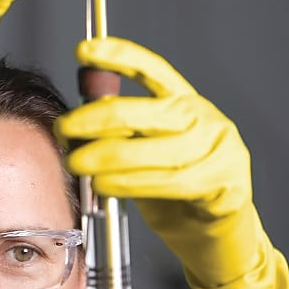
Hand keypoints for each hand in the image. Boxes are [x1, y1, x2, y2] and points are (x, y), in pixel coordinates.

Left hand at [56, 36, 288, 288]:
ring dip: (107, 157)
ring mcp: (220, 151)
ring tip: (78, 165)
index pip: (154, 70)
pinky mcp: (224, 185)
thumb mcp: (142, 152)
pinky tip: (107, 187)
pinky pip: (171, 182)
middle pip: (145, 111)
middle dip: (96, 119)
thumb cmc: (172, 193)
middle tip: (65, 130)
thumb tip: (77, 106)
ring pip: (154, 149)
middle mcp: (206, 120)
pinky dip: (133, 184)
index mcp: (186, 104)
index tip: (83, 50)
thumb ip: (119, 128)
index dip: (120, 56)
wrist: (215, 239)